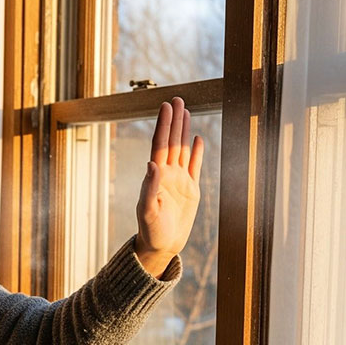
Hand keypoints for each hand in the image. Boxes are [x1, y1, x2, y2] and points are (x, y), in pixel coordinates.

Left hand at [135, 96, 202, 276]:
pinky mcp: (190, 190)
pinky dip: (196, 152)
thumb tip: (152, 164)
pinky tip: (197, 138)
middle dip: (174, 120)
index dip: (163, 125)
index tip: (166, 107)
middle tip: (177, 98)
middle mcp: (167, 174)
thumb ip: (150, 187)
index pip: (160, 145)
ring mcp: (179, 180)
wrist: (162, 246)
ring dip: (184, 130)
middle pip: (172, 141)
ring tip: (186, 110)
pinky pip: (194, 166)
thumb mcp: (148, 211)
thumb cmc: (151, 231)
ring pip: (182, 149)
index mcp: (156, 176)